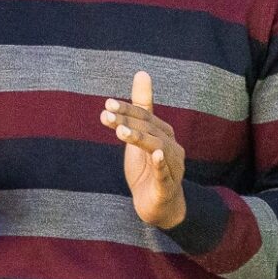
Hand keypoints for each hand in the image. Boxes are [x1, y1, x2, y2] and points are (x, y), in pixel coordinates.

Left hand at [102, 71, 186, 229]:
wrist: (158, 205)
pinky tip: (155, 156)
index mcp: (163, 134)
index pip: (145, 117)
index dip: (127, 110)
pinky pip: (165, 173)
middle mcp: (171, 147)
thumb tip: (141, 73)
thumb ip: (139, 109)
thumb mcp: (138, 138)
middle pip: (150, 130)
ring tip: (121, 132)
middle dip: (128, 121)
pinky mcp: (167, 186)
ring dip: (140, 138)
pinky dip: (161, 164)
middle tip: (106, 113)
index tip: (106, 104)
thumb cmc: (147, 168)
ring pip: (158, 148)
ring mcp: (171, 166)